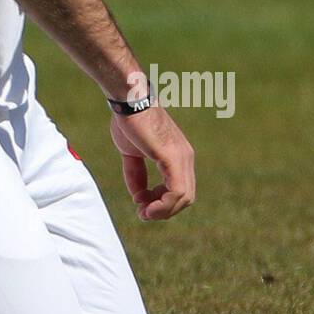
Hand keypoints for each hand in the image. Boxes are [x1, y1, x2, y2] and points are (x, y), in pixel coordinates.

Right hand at [109, 104, 194, 220]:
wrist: (128, 101)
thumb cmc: (129, 121)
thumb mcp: (131, 154)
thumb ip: (136, 174)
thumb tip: (139, 197)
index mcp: (178, 155)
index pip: (180, 189)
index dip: (162, 203)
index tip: (141, 204)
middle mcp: (185, 157)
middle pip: (185, 197)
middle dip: (164, 210)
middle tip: (143, 213)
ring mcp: (182, 157)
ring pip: (184, 198)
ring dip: (163, 211)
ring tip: (144, 212)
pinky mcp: (173, 157)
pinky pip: (176, 191)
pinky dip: (163, 205)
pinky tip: (146, 207)